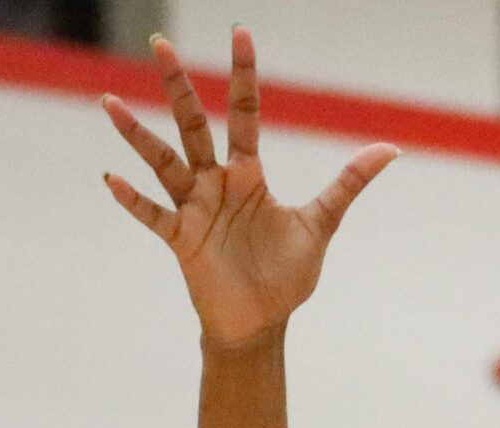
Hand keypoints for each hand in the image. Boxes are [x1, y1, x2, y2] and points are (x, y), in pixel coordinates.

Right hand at [103, 30, 396, 348]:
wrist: (261, 322)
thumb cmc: (285, 274)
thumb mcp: (321, 224)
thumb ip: (347, 184)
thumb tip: (390, 149)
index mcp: (249, 175)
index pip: (243, 114)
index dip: (244, 75)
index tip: (241, 33)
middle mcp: (217, 183)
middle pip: (193, 124)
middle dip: (178, 85)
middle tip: (160, 43)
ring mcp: (195, 209)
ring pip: (163, 162)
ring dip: (137, 136)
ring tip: (110, 104)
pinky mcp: (181, 240)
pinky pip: (153, 215)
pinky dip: (133, 199)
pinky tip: (112, 178)